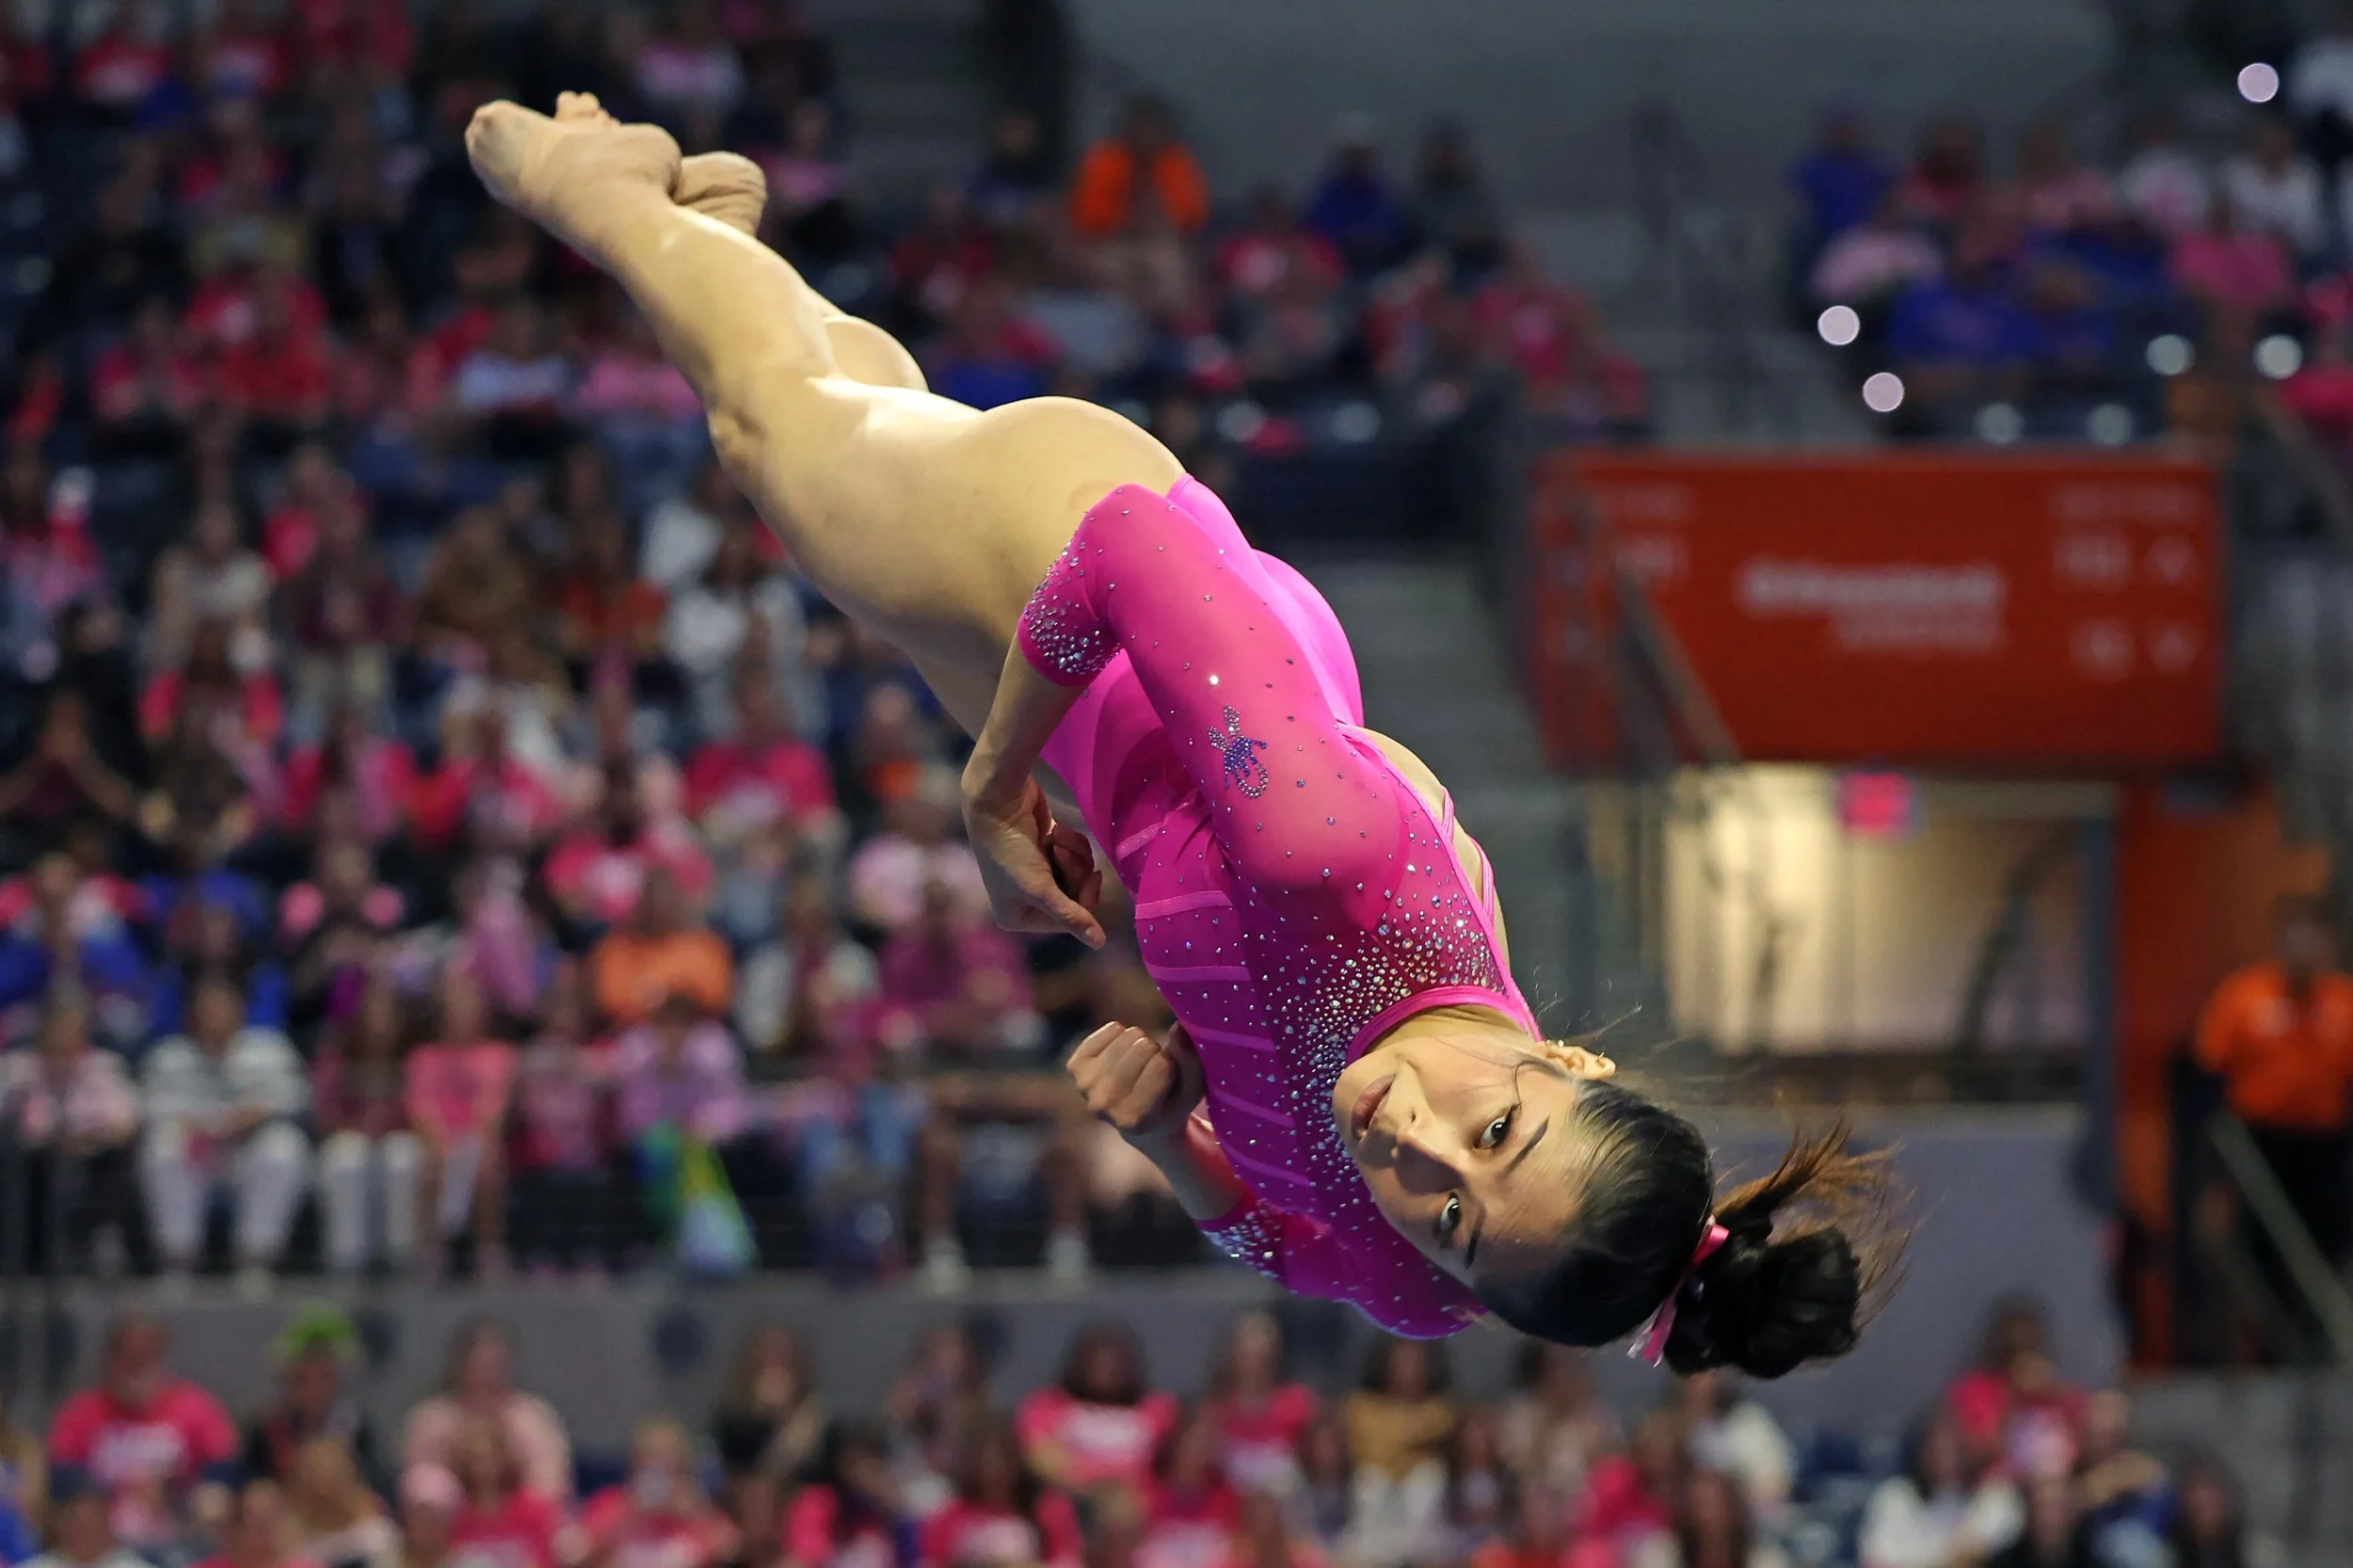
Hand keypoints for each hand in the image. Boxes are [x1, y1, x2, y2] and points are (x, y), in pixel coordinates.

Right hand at [964, 774, 1104, 947]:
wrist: (999, 801)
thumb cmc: (1011, 850)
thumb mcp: (1040, 888)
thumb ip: (1071, 917)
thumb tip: (1099, 944)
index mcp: (1018, 917)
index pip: (1069, 921)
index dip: (1084, 899)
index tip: (1091, 877)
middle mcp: (1027, 899)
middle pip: (1076, 897)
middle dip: (1075, 872)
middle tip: (1060, 853)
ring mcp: (1038, 873)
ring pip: (1078, 873)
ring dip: (1072, 854)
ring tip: (1053, 839)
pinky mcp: (1047, 850)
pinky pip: (1075, 854)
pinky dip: (1070, 841)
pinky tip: (1054, 829)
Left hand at [1067, 1022, 1203, 1143]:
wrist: (1139, 1123)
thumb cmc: (1171, 1105)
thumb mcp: (1192, 1091)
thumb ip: (1190, 1062)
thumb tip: (1179, 1028)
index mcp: (1134, 1120)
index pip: (1161, 1065)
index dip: (1173, 1064)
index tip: (1170, 1080)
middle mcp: (1103, 1105)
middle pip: (1143, 1047)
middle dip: (1157, 1053)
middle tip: (1153, 1073)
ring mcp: (1085, 1085)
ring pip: (1129, 1034)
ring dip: (1141, 1044)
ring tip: (1140, 1067)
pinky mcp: (1076, 1066)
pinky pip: (1112, 1028)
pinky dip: (1122, 1035)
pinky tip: (1123, 1057)